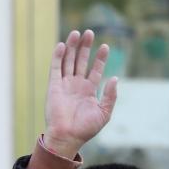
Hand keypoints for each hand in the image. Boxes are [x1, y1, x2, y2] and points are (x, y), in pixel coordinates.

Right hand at [43, 29, 117, 158]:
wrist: (68, 136)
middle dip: (85, 47)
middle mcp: (76, 85)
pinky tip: (62, 45)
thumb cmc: (86, 128)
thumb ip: (110, 96)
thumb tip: (115, 78)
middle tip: (90, 32)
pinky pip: (55, 67)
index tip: (106, 46)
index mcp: (89, 91)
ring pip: (68, 60)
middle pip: (81, 61)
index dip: (100, 59)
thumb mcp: (104, 113)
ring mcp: (65, 84)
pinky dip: (58, 56)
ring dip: (72, 47)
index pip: (95, 70)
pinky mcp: (53, 85)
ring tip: (78, 33)